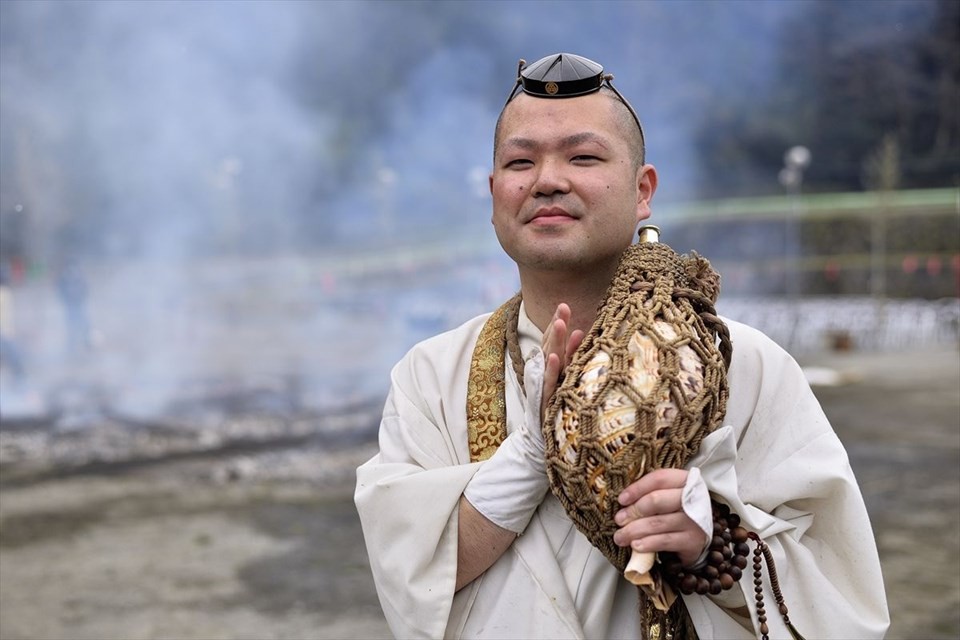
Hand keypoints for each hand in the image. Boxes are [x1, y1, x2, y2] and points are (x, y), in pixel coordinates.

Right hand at [540, 303, 583, 421]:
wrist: (540, 437)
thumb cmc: (557, 406)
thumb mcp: (565, 378)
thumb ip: (571, 357)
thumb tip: (581, 332)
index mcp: (550, 366)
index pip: (551, 340)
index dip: (556, 323)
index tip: (563, 306)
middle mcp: (545, 372)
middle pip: (550, 344)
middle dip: (556, 325)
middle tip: (563, 307)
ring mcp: (544, 385)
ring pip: (549, 360)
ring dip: (554, 341)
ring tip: (560, 324)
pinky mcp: (545, 400)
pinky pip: (549, 383)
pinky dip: (550, 369)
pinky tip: (554, 357)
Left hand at [613, 469, 708, 566]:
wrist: (697, 535)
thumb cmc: (675, 510)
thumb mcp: (666, 496)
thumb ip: (649, 494)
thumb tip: (623, 504)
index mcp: (684, 480)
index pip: (659, 478)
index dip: (637, 488)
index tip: (621, 499)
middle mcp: (693, 498)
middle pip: (656, 500)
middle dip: (633, 511)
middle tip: (619, 519)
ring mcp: (694, 520)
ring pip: (657, 522)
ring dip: (634, 530)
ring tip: (620, 536)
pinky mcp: (693, 540)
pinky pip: (664, 541)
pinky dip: (647, 543)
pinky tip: (636, 545)